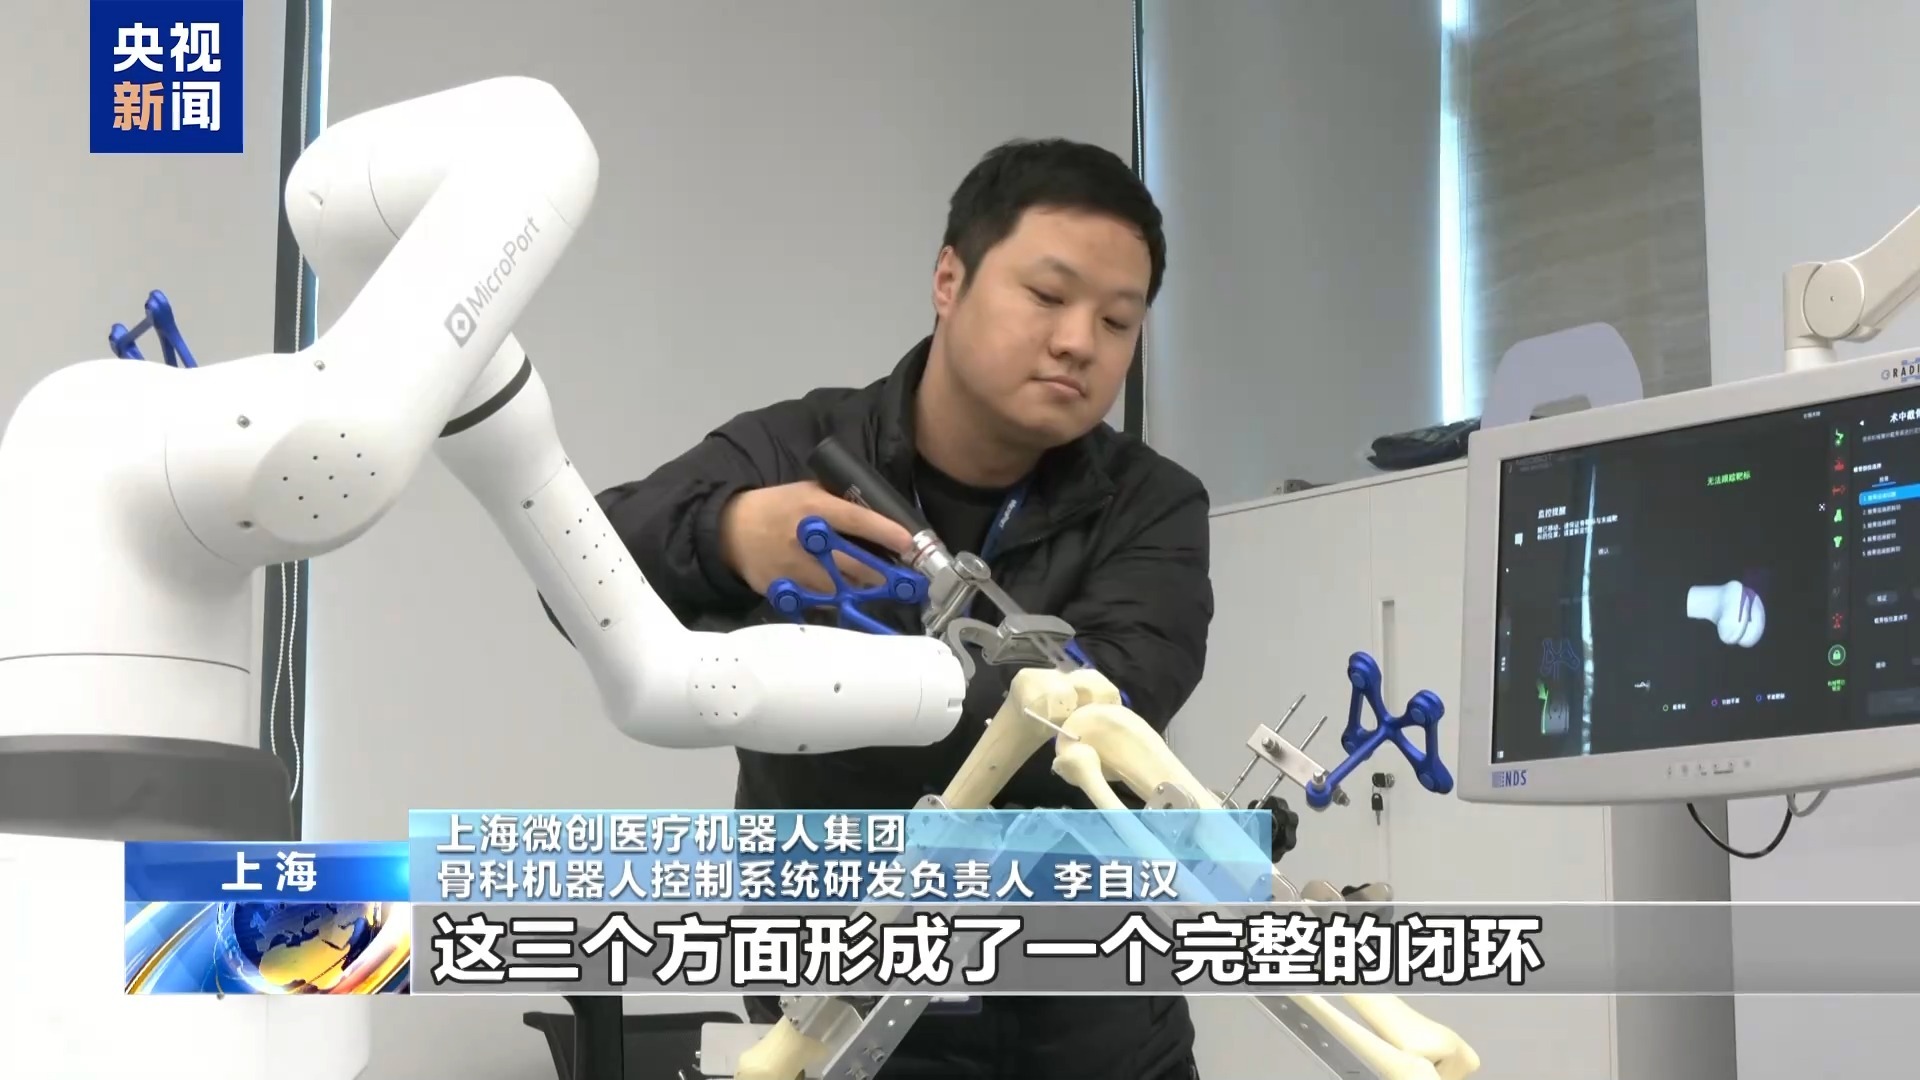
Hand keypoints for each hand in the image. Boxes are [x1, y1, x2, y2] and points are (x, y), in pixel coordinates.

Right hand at [719, 481, 915, 597]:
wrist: (731, 532)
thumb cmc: (776, 507)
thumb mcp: (806, 492)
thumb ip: (837, 501)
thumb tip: (877, 513)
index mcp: (813, 509)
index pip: (857, 521)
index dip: (885, 533)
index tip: (907, 542)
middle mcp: (806, 541)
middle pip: (854, 564)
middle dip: (881, 574)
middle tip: (901, 578)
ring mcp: (794, 570)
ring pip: (840, 588)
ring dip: (859, 588)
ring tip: (871, 584)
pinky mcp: (785, 590)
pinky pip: (820, 601)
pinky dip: (834, 598)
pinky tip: (840, 591)